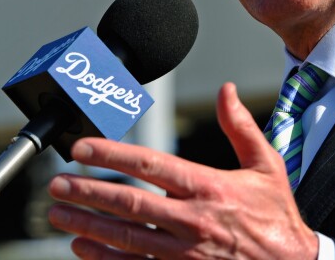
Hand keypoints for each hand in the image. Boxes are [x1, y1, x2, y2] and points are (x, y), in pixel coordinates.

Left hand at [48, 82, 319, 258]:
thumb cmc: (277, 218)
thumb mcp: (266, 166)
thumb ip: (241, 127)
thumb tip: (226, 91)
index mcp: (210, 187)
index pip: (151, 164)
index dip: (112, 154)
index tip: (82, 148)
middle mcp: (193, 221)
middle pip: (129, 203)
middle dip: (88, 192)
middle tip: (57, 184)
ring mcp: (185, 254)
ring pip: (125, 237)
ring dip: (87, 225)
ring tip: (57, 213)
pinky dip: (105, 259)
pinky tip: (82, 249)